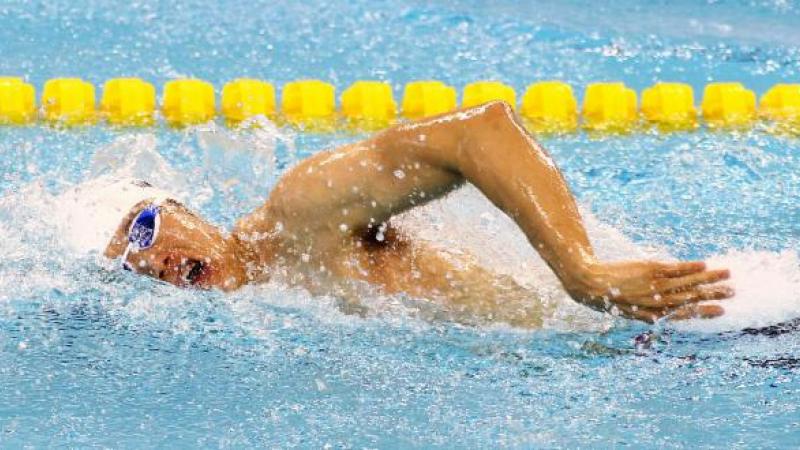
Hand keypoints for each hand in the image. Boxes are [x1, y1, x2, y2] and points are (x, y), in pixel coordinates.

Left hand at [563, 260, 732, 322]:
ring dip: (708, 278)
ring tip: (727, 274)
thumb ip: (646, 309)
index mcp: (651, 314)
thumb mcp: (627, 308)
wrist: (587, 283)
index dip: (702, 312)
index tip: (720, 310)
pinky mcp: (649, 269)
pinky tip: (704, 265)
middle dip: (712, 295)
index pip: (682, 314)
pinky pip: (674, 269)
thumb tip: (662, 307)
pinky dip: (690, 267)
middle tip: (733, 292)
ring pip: (686, 283)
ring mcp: (653, 285)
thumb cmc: (606, 297)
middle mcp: (656, 302)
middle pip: (690, 298)